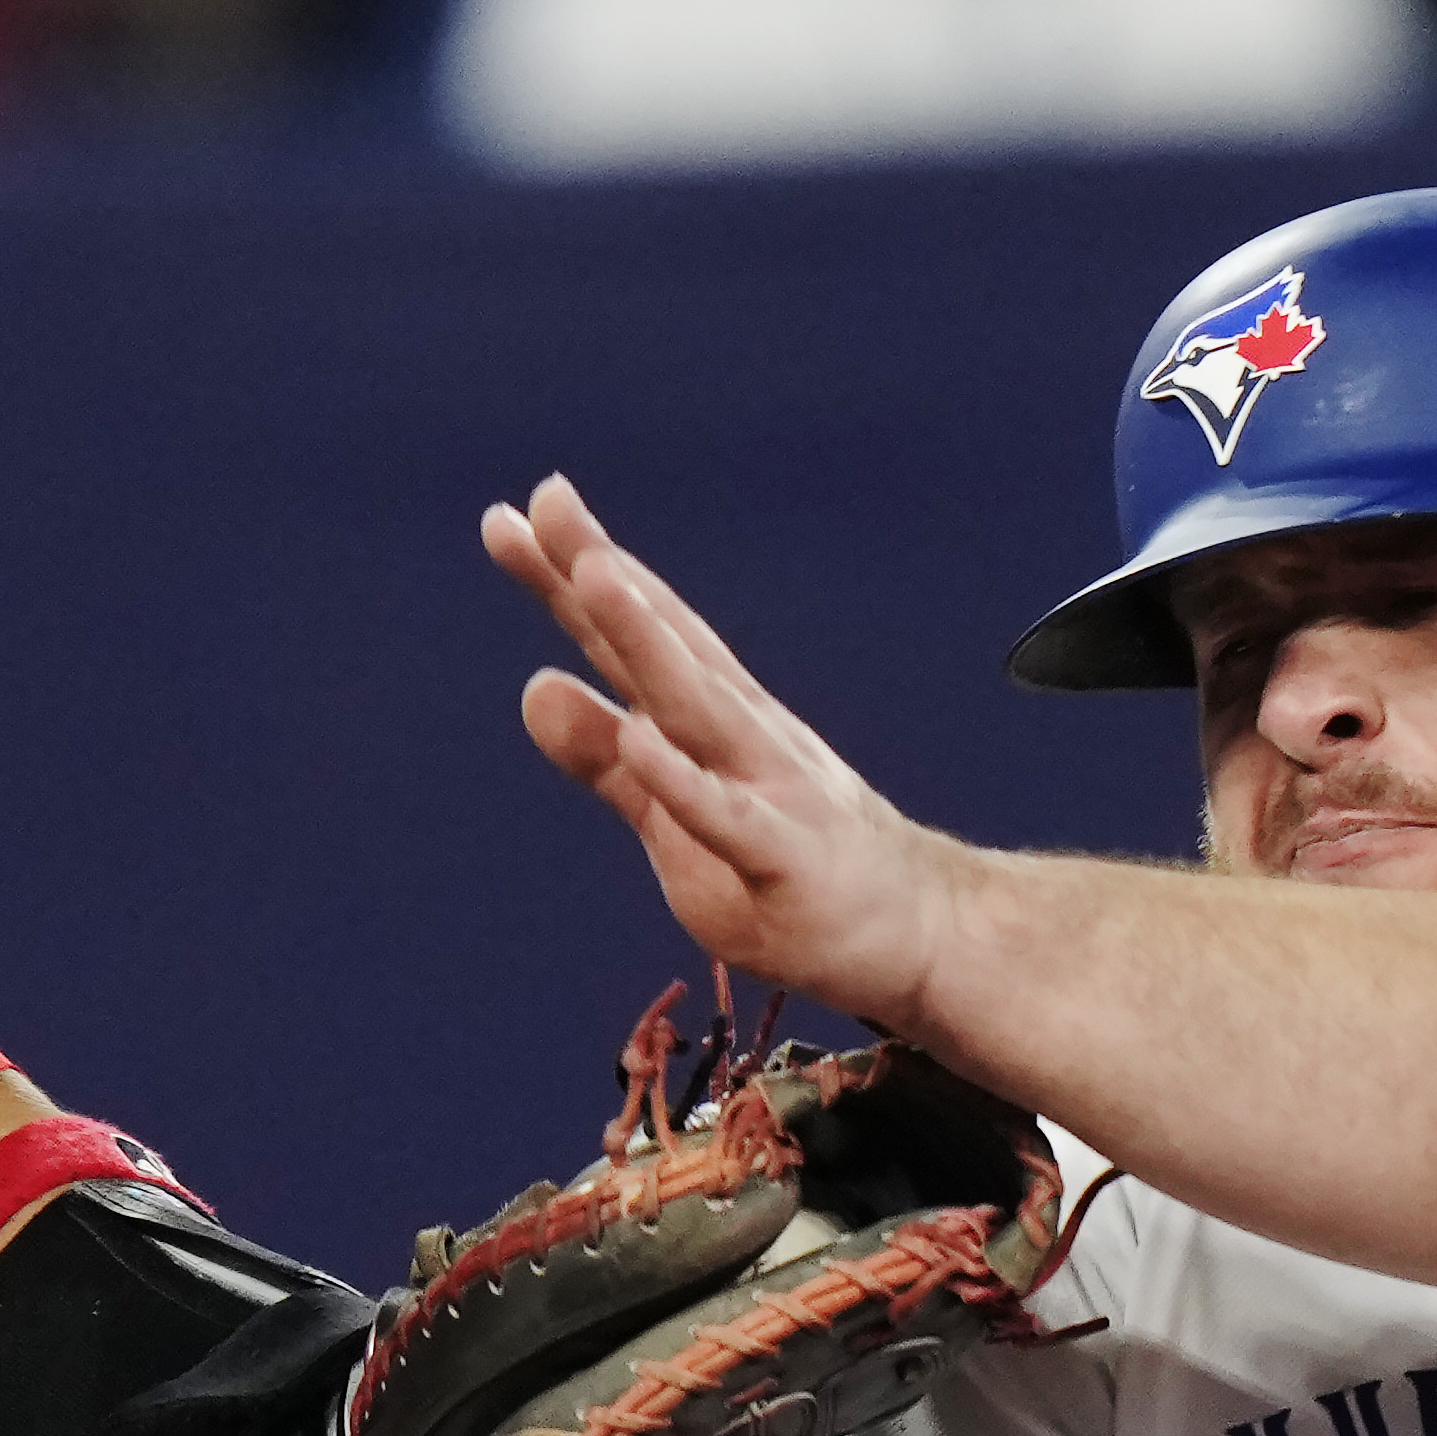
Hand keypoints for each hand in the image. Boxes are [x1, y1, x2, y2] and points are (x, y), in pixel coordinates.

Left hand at [490, 474, 978, 1032]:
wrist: (921, 933)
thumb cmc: (792, 867)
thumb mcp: (677, 816)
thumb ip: (605, 759)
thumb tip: (534, 686)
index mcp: (714, 721)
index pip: (638, 637)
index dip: (577, 575)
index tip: (515, 514)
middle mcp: (744, 734)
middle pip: (662, 646)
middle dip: (603, 574)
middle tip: (545, 502)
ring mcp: (772, 791)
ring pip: (698, 707)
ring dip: (646, 638)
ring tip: (593, 575)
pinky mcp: (788, 862)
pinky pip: (729, 819)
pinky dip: (684, 780)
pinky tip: (639, 738)